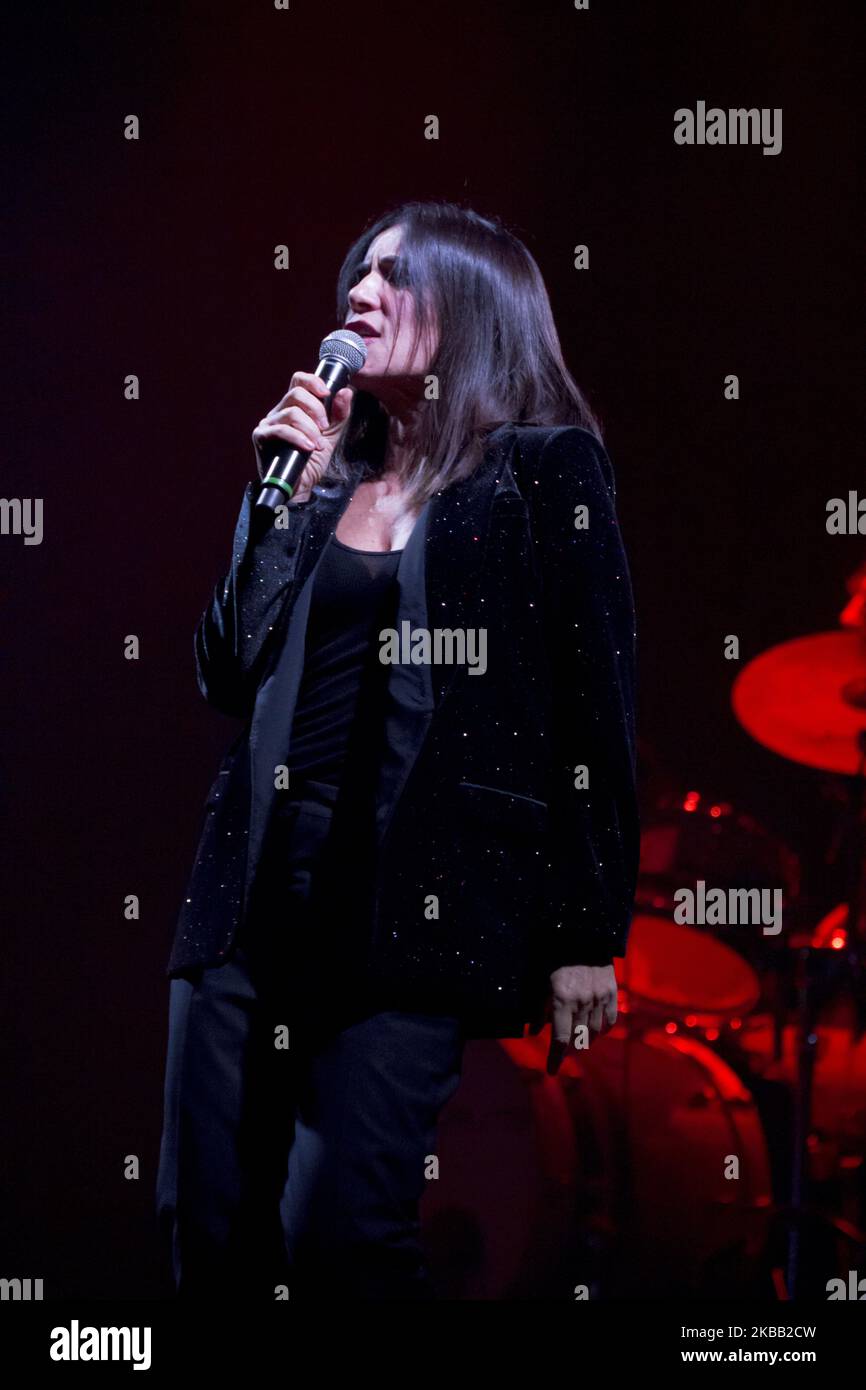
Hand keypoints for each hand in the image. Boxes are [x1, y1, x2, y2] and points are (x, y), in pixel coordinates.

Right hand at [252, 373, 353, 503]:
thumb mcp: (331, 435)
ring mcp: (269, 423)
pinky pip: (281, 430)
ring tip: (317, 445)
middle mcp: (279, 411)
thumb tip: (346, 391)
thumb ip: (339, 414)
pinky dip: (299, 438)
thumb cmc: (312, 461)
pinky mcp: (261, 437)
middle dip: (316, 409)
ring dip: (310, 429)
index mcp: (294, 407)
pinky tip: (309, 448)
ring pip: (291, 412)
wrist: (301, 487)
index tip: (326, 393)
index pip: (299, 381)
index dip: (313, 381)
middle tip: (324, 427)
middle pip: (296, 393)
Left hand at [545, 963, 617, 1074]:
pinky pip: (610, 1019)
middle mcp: (582, 1002)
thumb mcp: (540, 980)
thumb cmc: (555, 955)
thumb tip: (534, 1031)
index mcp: (562, 999)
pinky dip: (603, 1029)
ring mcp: (599, 997)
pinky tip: (596, 1031)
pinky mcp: (611, 991)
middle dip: (570, 1048)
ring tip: (579, 1043)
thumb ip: (538, 1007)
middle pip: (578, 1038)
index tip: (552, 1070)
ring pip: (594, 1032)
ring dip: (586, 1041)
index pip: (560, 1038)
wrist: (583, 932)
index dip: (556, 1057)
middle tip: (563, 1051)